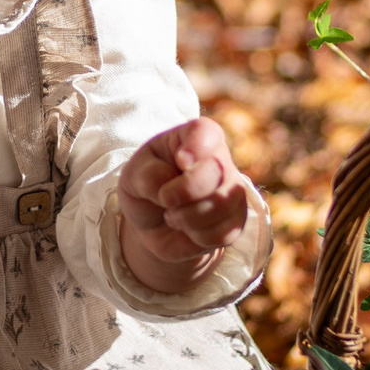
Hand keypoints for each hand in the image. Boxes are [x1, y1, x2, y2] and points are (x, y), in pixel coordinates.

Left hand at [118, 118, 249, 293]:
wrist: (154, 222)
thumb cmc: (146, 187)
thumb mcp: (133, 175)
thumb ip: (148, 175)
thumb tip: (169, 184)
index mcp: (197, 136)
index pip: (206, 133)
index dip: (196, 147)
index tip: (180, 160)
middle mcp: (221, 160)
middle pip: (215, 171)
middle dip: (183, 191)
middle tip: (165, 199)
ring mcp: (233, 192)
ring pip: (221, 204)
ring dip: (187, 217)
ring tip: (172, 216)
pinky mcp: (236, 222)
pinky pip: (223, 233)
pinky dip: (197, 237)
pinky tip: (187, 229)